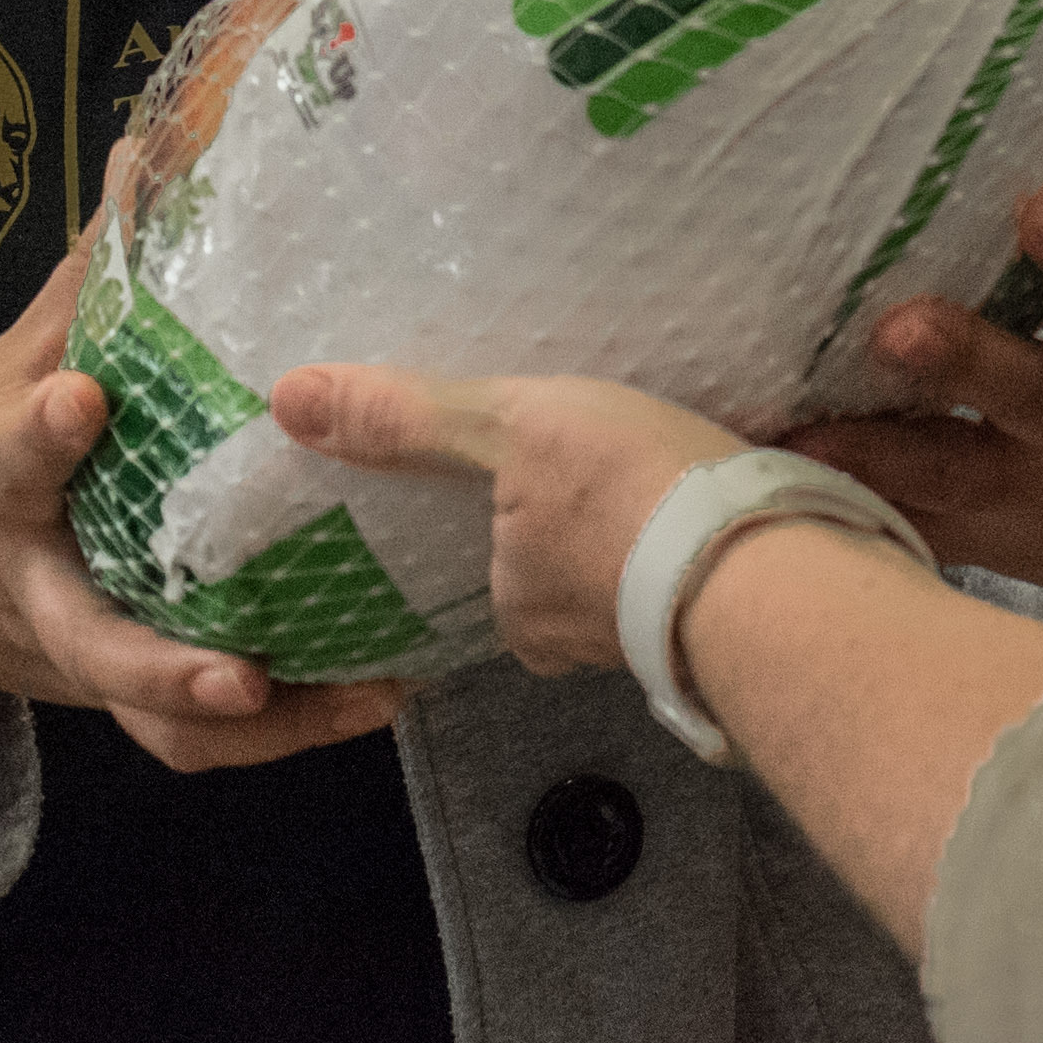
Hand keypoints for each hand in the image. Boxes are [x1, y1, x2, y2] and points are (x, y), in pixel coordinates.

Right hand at [0, 244, 409, 772]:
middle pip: (90, 644)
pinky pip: (190, 737)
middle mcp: (32, 588)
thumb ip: (89, 273)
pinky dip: (278, 732)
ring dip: (258, 726)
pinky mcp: (112, 691)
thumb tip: (149, 144)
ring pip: (152, 719)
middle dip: (163, 668)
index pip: (9, 461)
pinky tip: (371, 697)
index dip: (44, 437)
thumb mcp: (4, 365)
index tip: (86, 403)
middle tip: (243, 676)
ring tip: (365, 696)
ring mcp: (74, 655)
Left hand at [265, 364, 738, 677]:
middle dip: (589, 532)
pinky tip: (725, 504)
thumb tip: (285, 397)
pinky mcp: (721, 629)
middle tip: (620, 468)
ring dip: (647, 539)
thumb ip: (411, 418)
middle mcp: (572, 645)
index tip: (553, 482)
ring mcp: (652, 643)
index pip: (501, 560)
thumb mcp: (511, 427)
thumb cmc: (619, 488)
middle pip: (564, 573)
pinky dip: (698, 546)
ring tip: (677, 478)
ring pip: (629, 581)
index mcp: (517, 612)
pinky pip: (691, 579)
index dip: (521, 516)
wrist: (757, 557)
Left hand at [788, 166, 1042, 646]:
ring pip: (949, 472)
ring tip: (797, 422)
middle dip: (964, 360)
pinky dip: (844, 506)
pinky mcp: (990, 543)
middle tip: (895, 324)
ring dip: (874, 447)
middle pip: (1027, 391)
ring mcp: (1040, 493)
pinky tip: (768, 476)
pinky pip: (906, 529)